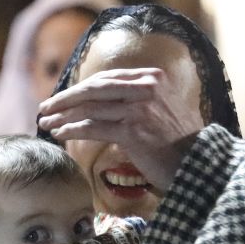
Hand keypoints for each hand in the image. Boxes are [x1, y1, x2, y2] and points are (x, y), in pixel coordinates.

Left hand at [37, 67, 205, 191]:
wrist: (200, 165)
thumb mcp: (163, 110)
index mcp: (153, 78)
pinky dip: (72, 130)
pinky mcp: (133, 129)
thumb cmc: (180, 145)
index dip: (81, 88)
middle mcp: (146, 87)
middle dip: (65, 98)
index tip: (63, 98)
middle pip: (95, 88)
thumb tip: (102, 105)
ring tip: (47, 123)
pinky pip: (93, 126)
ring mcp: (140, 107)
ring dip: (63, 116)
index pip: (108, 78)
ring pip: (90, 107)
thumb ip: (138, 101)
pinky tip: (60, 134)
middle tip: (45, 108)